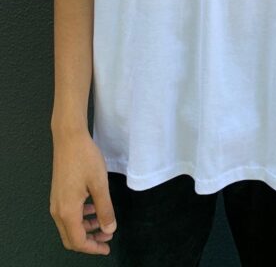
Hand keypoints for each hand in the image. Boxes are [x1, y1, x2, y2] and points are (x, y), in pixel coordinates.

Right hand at [49, 129, 116, 255]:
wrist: (69, 138)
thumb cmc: (85, 159)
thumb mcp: (100, 184)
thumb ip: (105, 209)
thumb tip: (109, 229)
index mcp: (67, 211)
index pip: (78, 241)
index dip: (93, 248)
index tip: (108, 247)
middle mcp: (58, 210)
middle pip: (71, 237)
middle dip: (89, 241)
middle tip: (107, 237)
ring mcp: (56, 201)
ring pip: (69, 226)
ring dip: (86, 228)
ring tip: (104, 222)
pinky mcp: (58, 193)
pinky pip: (68, 214)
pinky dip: (81, 216)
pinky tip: (94, 207)